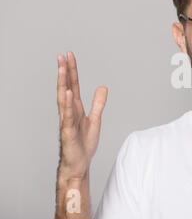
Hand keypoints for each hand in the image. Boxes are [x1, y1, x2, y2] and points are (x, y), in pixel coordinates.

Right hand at [57, 51, 107, 179]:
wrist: (80, 163)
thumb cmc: (83, 143)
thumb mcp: (95, 120)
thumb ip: (98, 104)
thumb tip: (102, 87)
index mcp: (76, 108)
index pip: (73, 85)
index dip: (72, 71)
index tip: (69, 56)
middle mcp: (69, 112)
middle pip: (66, 87)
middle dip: (64, 71)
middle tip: (62, 55)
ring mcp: (67, 120)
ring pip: (64, 98)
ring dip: (63, 83)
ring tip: (62, 68)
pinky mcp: (68, 131)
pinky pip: (67, 115)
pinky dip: (67, 104)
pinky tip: (67, 93)